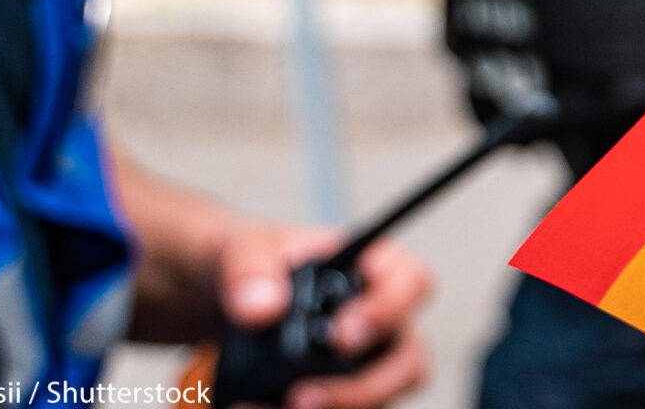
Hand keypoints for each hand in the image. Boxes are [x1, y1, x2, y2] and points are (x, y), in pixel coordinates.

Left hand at [218, 225, 433, 408]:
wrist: (232, 303)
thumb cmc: (260, 266)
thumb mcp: (248, 252)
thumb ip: (251, 271)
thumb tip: (261, 308)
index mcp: (377, 271)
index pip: (412, 283)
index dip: (388, 310)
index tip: (341, 334)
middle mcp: (384, 323)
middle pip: (408, 362)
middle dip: (364, 388)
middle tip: (304, 395)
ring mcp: (369, 366)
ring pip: (383, 398)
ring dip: (340, 408)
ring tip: (284, 407)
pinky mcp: (347, 395)